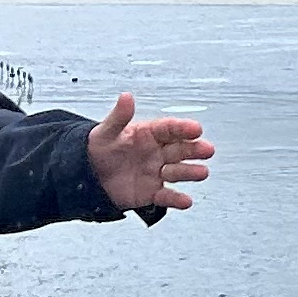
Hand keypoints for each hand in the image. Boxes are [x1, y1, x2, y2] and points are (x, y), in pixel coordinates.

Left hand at [85, 94, 213, 213]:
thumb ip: (119, 116)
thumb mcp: (107, 131)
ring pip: (177, 172)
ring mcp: (156, 173)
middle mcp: (157, 152)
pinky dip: (177, 199)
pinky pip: (167, 197)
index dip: (183, 128)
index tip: (196, 128)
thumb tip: (126, 97)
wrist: (90, 175)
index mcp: (148, 133)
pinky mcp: (152, 193)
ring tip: (201, 172)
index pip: (169, 128)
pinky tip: (186, 200)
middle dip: (194, 149)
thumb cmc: (100, 148)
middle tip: (207, 149)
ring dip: (189, 172)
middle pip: (180, 149)